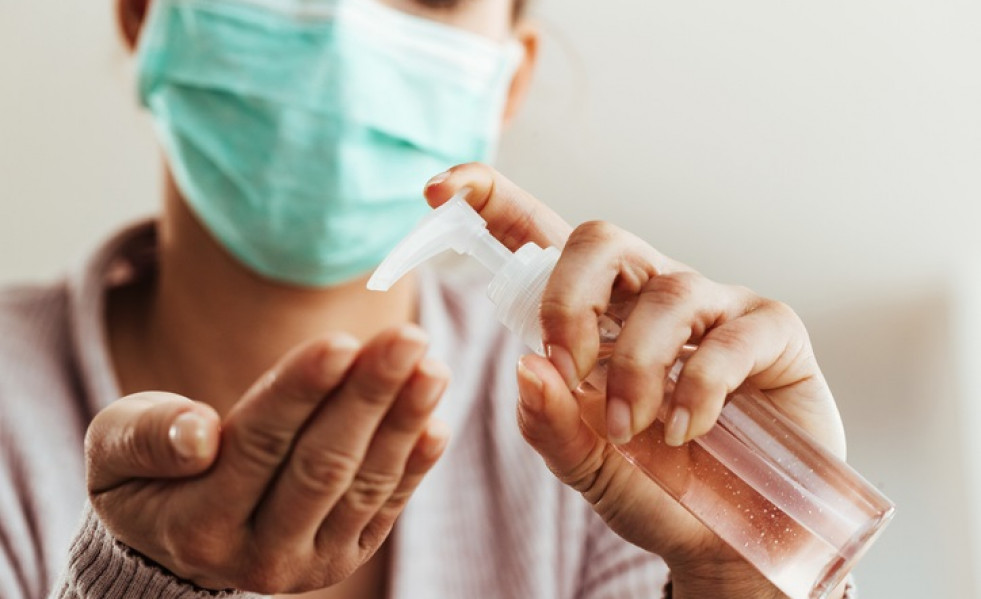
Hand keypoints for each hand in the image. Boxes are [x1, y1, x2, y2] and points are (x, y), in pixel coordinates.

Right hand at [85, 325, 449, 593]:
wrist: (177, 541)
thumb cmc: (147, 477)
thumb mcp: (117, 453)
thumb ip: (148, 439)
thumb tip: (199, 433)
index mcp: (198, 526)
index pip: (259, 446)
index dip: (303, 392)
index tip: (342, 341)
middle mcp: (260, 555)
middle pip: (324, 465)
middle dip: (369, 397)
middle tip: (408, 338)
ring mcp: (311, 563)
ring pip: (365, 485)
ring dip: (404, 423)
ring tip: (432, 367)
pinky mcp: (344, 555)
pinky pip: (387, 508)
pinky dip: (416, 465)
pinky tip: (436, 421)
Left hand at [424, 164, 846, 597]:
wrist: (738, 536)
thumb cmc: (659, 488)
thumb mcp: (588, 466)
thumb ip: (552, 426)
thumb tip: (527, 368)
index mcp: (598, 317)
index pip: (542, 239)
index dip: (492, 201)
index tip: (437, 190)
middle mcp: (652, 296)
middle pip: (601, 239)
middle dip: (568, 301)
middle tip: (566, 367)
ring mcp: (715, 308)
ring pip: (666, 291)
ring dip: (635, 369)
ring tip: (632, 430)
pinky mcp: (772, 330)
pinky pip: (728, 337)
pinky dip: (696, 390)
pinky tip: (685, 430)